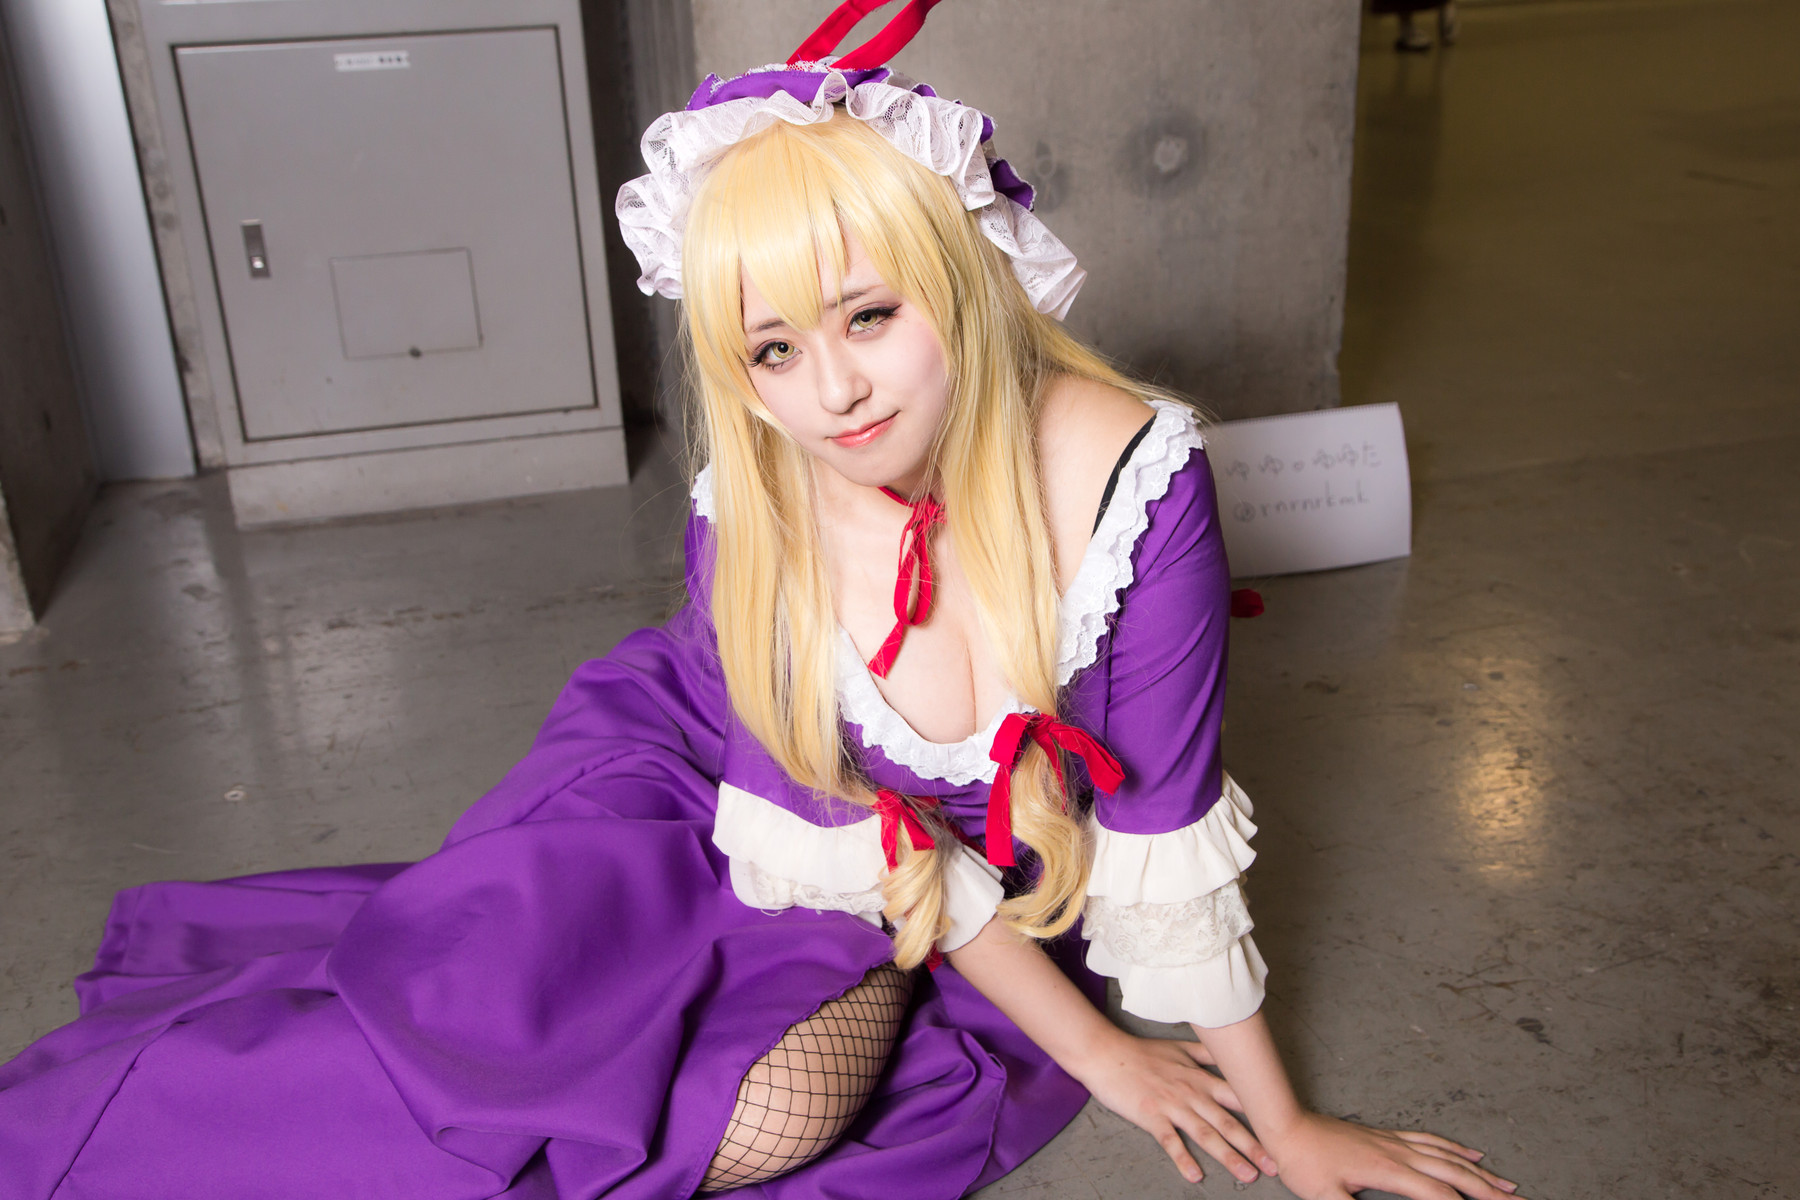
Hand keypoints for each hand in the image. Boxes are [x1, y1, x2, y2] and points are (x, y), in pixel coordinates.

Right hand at [1073, 1032, 1278, 1185]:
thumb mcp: (1179, 1047)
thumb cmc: (1141, 1052)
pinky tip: (1195, 1176)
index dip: (1260, 1116)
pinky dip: (1183, 1159)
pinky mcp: (1151, 1115)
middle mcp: (1192, 1093)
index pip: (1237, 1099)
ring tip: (1247, 1175)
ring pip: (1206, 1134)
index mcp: (1200, 1078)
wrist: (1106, 1053)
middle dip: (1254, 1145)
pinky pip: (1170, 1141)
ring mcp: (1172, 1105)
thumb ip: (1206, 1055)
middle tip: (1274, 1165)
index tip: (1280, 1132)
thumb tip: (1230, 1055)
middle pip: (1228, 1122)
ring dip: (1228, 1156)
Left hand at [1264, 1111, 1521, 1199]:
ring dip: (1481, 1172)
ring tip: (1507, 1186)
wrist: (1286, 1125)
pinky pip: (1432, 1141)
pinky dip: (1457, 1149)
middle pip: (1456, 1173)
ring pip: (1449, 1156)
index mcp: (1389, 1170)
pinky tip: (1471, 1153)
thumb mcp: (1326, 1198)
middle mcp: (1399, 1153)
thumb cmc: (1303, 1162)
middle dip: (1489, 1191)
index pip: (1440, 1195)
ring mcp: (1395, 1142)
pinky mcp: (1388, 1137)